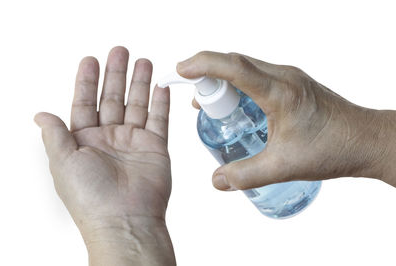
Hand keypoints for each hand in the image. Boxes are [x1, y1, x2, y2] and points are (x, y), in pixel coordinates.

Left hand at [35, 47, 174, 265]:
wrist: (124, 220)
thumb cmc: (90, 197)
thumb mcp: (62, 162)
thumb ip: (54, 135)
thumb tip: (40, 114)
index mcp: (84, 141)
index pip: (84, 103)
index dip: (87, 81)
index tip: (90, 60)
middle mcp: (109, 139)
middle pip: (112, 98)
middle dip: (115, 74)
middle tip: (119, 52)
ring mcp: (133, 142)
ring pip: (136, 104)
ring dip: (139, 83)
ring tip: (142, 62)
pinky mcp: (155, 148)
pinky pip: (159, 119)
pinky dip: (160, 102)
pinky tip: (160, 86)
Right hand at [177, 51, 395, 190]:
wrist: (365, 140)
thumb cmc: (333, 148)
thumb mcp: (284, 166)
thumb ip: (246, 175)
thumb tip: (218, 181)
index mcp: (280, 91)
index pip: (234, 67)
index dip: (204, 64)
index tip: (182, 70)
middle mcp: (284, 77)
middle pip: (236, 62)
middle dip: (208, 73)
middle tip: (194, 97)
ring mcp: (289, 78)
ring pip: (246, 67)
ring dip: (223, 79)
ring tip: (211, 104)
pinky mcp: (292, 84)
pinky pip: (257, 75)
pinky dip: (239, 84)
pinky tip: (236, 107)